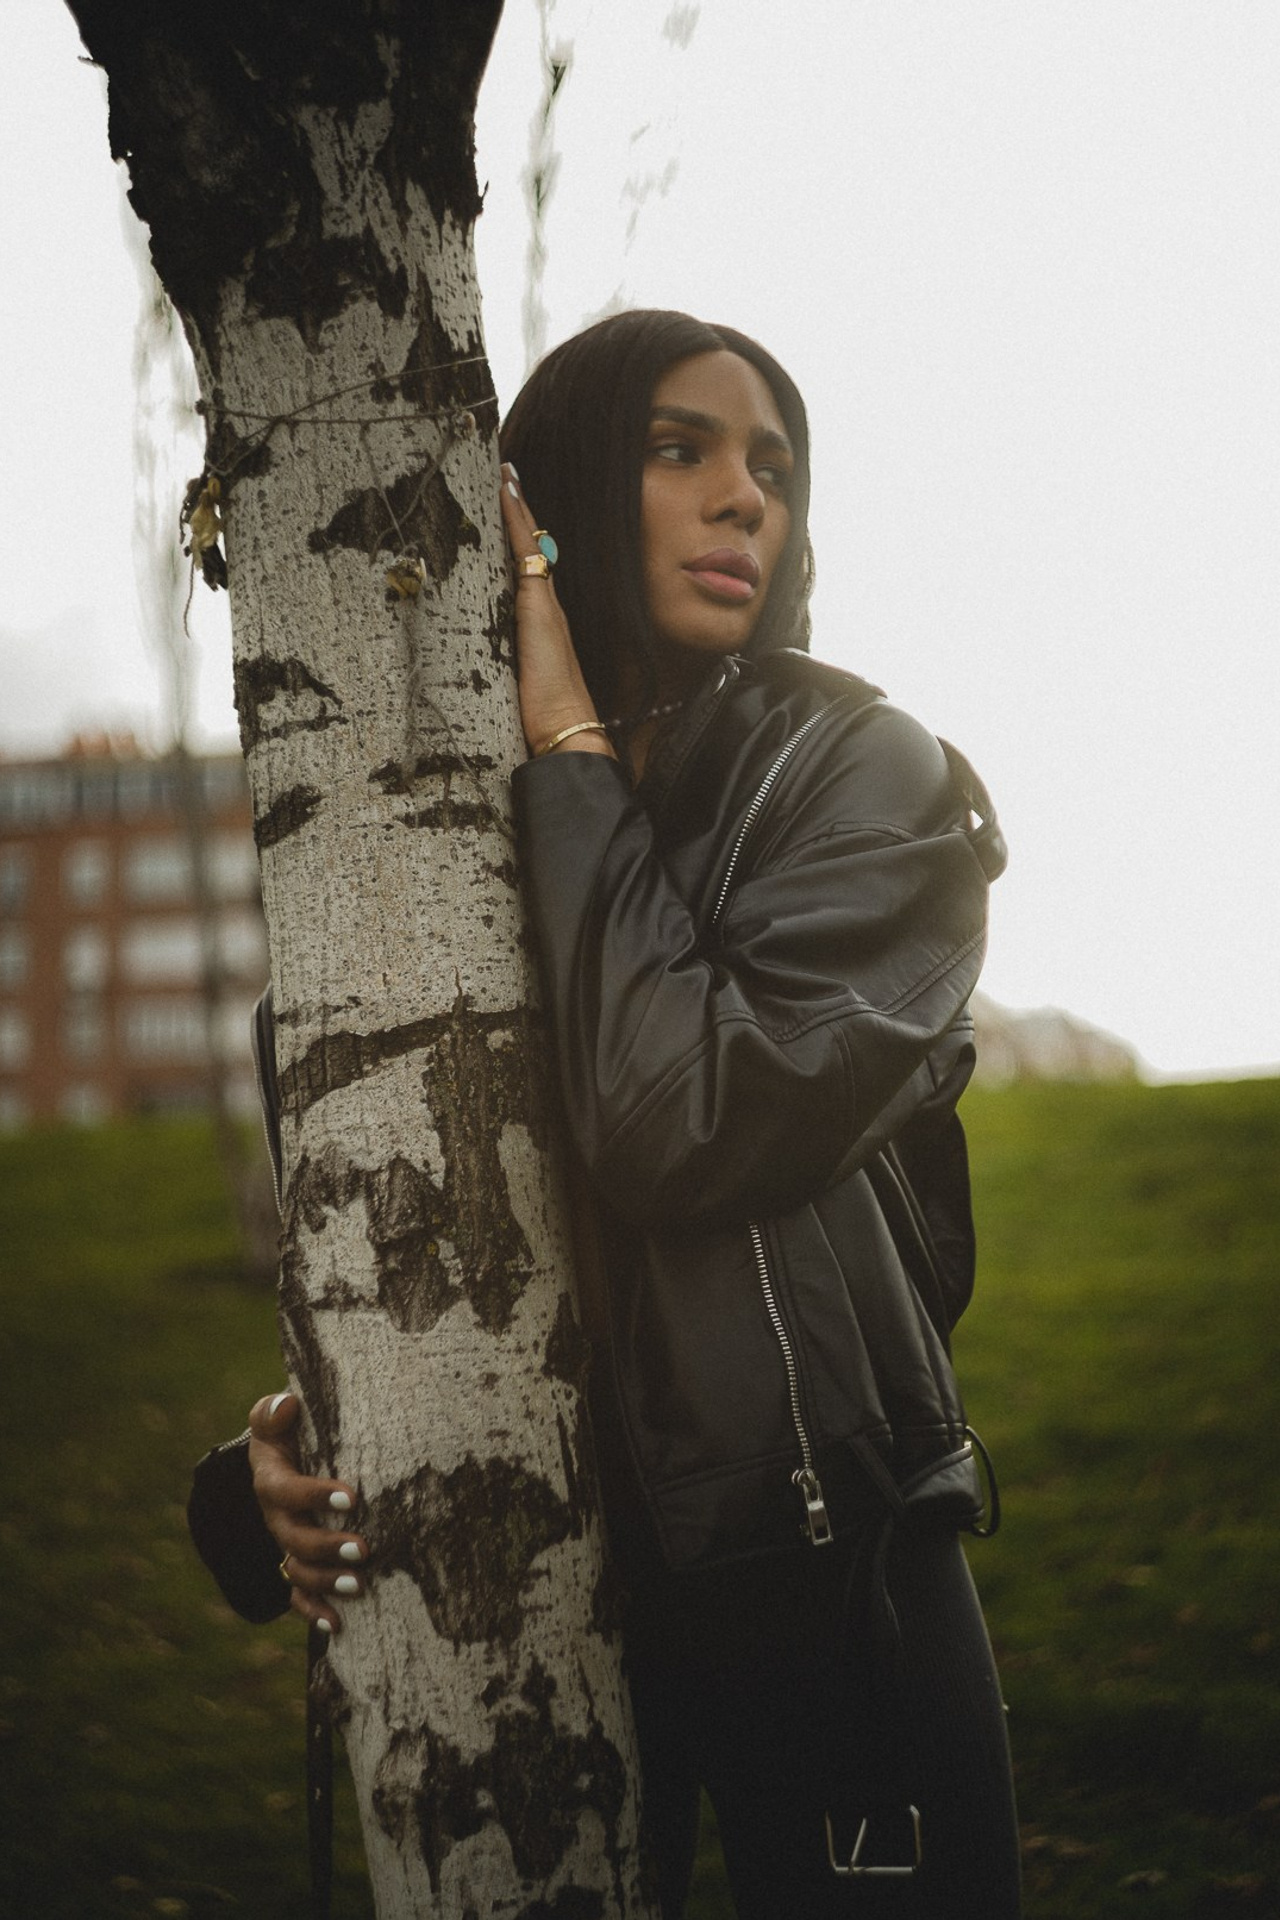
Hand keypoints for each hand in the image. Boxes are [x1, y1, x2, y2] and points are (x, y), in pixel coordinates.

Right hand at [248, 1391, 365, 1634]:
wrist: (285, 1458)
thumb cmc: (289, 1432)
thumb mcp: (276, 1418)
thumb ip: (273, 1411)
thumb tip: (285, 1406)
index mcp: (270, 1479)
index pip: (285, 1491)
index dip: (314, 1496)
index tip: (351, 1496)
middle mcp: (275, 1516)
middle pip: (293, 1539)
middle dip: (327, 1547)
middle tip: (364, 1549)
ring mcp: (286, 1543)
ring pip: (298, 1571)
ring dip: (327, 1582)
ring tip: (360, 1585)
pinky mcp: (297, 1561)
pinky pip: (298, 1594)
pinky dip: (314, 1612)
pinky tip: (338, 1626)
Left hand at [499, 463, 614, 759]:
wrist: (567, 730)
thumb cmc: (544, 716)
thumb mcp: (518, 681)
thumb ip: (508, 665)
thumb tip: (483, 664)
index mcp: (542, 620)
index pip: (529, 565)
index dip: (518, 532)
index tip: (505, 499)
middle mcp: (546, 604)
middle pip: (532, 544)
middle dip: (517, 507)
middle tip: (503, 468)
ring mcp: (543, 602)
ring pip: (529, 541)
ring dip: (516, 504)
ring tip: (502, 468)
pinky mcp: (538, 605)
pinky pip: (527, 551)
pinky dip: (517, 519)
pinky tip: (505, 489)